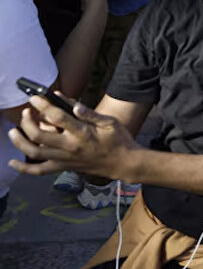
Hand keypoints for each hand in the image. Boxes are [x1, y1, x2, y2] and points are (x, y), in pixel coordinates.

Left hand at [8, 97, 138, 178]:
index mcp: (82, 133)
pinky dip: (24, 168)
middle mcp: (70, 147)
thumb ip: (90, 113)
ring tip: (13, 132)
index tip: (35, 98)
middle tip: (26, 112)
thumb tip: (73, 104)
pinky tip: (12, 163)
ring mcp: (65, 159)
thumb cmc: (118, 139)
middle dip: (27, 122)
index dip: (44, 106)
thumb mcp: (109, 121)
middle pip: (39, 136)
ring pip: (35, 153)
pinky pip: (39, 171)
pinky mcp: (63, 167)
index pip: (57, 117)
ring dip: (20, 142)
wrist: (123, 163)